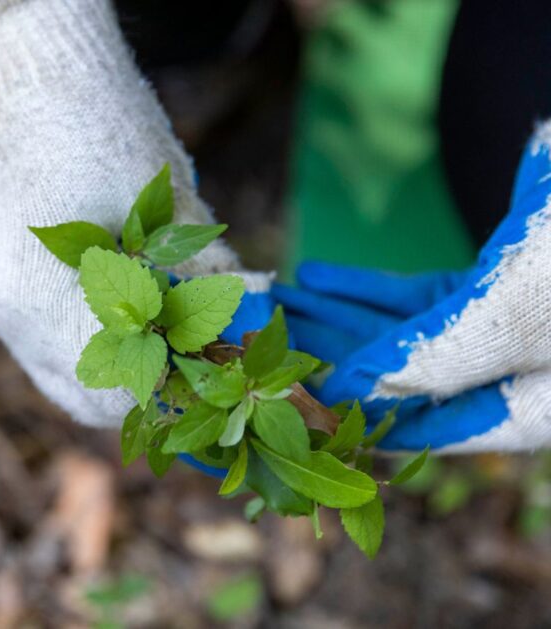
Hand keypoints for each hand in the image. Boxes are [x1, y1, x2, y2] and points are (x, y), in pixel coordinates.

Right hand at [0, 0, 273, 427]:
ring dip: (111, 362)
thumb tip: (248, 313)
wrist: (17, 73)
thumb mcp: (166, 202)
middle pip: (84, 397)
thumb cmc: (98, 127)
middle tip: (190, 350)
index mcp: (48, 303)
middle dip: (143, 385)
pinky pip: (38, 341)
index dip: (175, 384)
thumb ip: (204, 272)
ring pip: (58, 372)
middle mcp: (10, 320)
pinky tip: (115, 295)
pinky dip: (81, 336)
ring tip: (158, 320)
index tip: (215, 357)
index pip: (121, 389)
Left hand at [273, 122, 550, 451]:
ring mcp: (507, 329)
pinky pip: (419, 297)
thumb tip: (354, 390)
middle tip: (252, 334)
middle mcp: (521, 376)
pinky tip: (313, 276)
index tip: (285, 398)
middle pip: (403, 377)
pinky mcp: (497, 283)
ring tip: (268, 301)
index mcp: (539, 403)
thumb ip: (442, 353)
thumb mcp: (521, 305)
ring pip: (404, 332)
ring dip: (333, 315)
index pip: (430, 427)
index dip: (355, 415)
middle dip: (324, 355)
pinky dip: (367, 286)